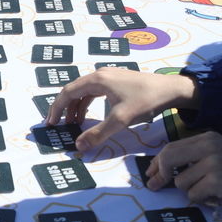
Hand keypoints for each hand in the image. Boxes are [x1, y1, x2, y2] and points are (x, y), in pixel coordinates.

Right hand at [46, 69, 199, 150]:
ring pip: (83, 92)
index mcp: (96, 80)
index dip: (56, 109)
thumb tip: (78, 146)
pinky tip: (88, 116)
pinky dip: (86, 104)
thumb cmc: (145, 101)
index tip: (50, 124)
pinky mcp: (116, 81)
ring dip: (75, 107)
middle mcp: (99, 74)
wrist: (170, 89)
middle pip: (73, 90)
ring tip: (72, 124)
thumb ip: (98, 133)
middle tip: (56, 124)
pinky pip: (93, 92)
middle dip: (63, 108)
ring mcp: (108, 76)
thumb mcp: (120, 120)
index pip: (67, 93)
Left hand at [147, 131, 221, 207]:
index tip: (151, 172)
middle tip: (155, 185)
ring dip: (190, 190)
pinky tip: (215, 195)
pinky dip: (201, 199)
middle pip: (169, 159)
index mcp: (207, 138)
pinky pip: (193, 195)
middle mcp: (208, 147)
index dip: (158, 161)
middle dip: (159, 174)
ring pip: (181, 182)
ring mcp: (212, 164)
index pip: (172, 147)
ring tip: (208, 188)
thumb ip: (194, 155)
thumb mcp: (218, 152)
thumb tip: (162, 167)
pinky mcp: (216, 181)